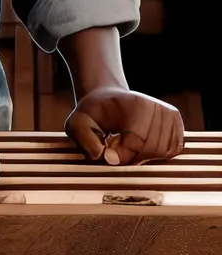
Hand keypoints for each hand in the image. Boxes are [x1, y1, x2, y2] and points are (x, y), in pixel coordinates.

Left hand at [65, 86, 184, 164]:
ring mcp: (171, 116)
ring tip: (126, 144)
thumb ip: (84, 138)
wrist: (108, 99)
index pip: (138, 142)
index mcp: (136, 104)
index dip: (122, 155)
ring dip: (145, 156)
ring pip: (164, 152)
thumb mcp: (78, 123)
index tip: (108, 152)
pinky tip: (140, 145)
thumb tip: (102, 156)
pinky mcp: (177, 125)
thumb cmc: (93, 114)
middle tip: (116, 148)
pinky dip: (157, 154)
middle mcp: (158, 108)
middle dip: (133, 156)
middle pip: (153, 149)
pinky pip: (172, 151)